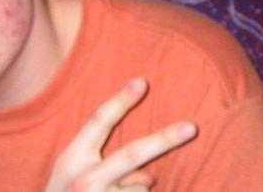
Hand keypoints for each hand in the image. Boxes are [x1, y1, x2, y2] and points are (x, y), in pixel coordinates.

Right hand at [44, 77, 197, 191]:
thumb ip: (105, 166)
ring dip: (138, 190)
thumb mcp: (74, 177)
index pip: (97, 122)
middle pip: (131, 153)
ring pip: (140, 187)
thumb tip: (149, 174)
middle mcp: (84, 181)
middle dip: (165, 139)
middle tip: (192, 126)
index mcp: (70, 161)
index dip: (120, 101)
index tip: (143, 82)